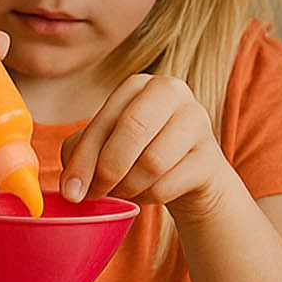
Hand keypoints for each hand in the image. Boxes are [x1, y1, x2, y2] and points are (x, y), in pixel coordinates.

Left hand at [59, 74, 236, 218]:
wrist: (192, 175)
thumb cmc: (139, 154)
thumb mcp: (106, 145)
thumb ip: (81, 155)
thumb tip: (71, 187)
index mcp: (138, 84)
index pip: (105, 120)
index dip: (84, 159)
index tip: (71, 192)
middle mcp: (172, 91)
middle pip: (133, 130)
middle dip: (107, 170)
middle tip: (97, 194)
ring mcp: (197, 121)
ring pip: (152, 162)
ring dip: (129, 186)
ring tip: (124, 190)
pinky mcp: (210, 157)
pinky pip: (168, 185)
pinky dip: (150, 197)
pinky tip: (148, 193)